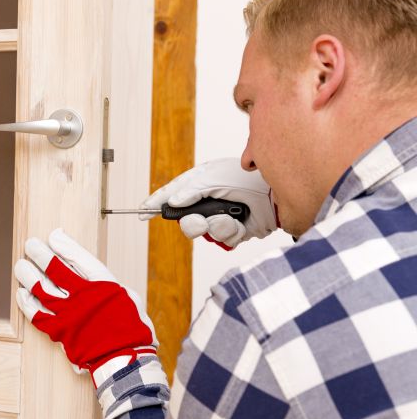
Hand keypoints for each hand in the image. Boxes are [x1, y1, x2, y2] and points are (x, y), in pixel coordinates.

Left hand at [13, 228, 157, 387]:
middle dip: (40, 254)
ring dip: (28, 275)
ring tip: (21, 265)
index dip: (63, 245)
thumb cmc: (130, 328)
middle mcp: (83, 297)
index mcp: (102, 284)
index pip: (78, 258)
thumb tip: (87, 267)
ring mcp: (69, 314)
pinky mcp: (59, 331)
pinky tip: (21, 293)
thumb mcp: (127, 296)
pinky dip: (27, 303)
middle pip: (54, 269)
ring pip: (41, 289)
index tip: (53, 236)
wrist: (126, 358)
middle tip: (31, 245)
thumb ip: (105, 281)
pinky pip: (36, 315)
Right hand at [140, 158, 277, 249]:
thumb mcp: (213, 178)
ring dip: (214, 226)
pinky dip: (230, 231)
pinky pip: (222, 240)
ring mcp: (222, 218)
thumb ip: (190, 190)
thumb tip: (173, 202)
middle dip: (191, 223)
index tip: (142, 212)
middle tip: (197, 220)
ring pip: (203, 233)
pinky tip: (240, 223)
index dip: (157, 203)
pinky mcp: (236, 232)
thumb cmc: (247, 179)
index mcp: (201, 183)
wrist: (276, 194)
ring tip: (229, 217)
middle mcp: (209, 202)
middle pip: (185, 220)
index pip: (173, 195)